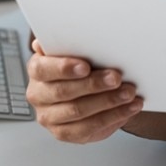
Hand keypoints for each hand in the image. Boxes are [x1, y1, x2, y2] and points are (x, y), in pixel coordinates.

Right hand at [25, 39, 143, 142]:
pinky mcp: (65, 133)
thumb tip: (60, 32)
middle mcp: (38, 95)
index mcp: (37, 70)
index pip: (43, 69)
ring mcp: (50, 117)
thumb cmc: (77, 65)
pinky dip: (113, 118)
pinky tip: (129, 108)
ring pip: (79, 112)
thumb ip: (66, 41)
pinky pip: (89, 129)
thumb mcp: (72, 49)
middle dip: (94, 85)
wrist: (79, 89)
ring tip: (129, 93)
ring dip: (108, 102)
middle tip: (117, 77)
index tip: (86, 66)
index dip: (64, 68)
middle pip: (64, 92)